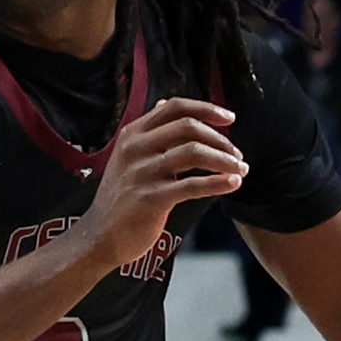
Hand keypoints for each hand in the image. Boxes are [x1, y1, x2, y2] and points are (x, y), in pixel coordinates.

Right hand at [78, 98, 247, 275]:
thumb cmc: (121, 197)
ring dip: (224, 160)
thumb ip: (149, 132)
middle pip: (188, 127)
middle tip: (237, 155)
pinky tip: (232, 184)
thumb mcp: (128, 156)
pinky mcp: (150, 199)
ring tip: (240, 170)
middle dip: (220, 139)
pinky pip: (192, 185)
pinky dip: (217, 183)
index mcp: (133, 134)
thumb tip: (163, 104)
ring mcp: (142, 173)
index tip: (229, 118)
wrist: (99, 236)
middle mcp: (136, 148)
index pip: (175, 107)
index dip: (206, 109)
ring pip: (193, 152)